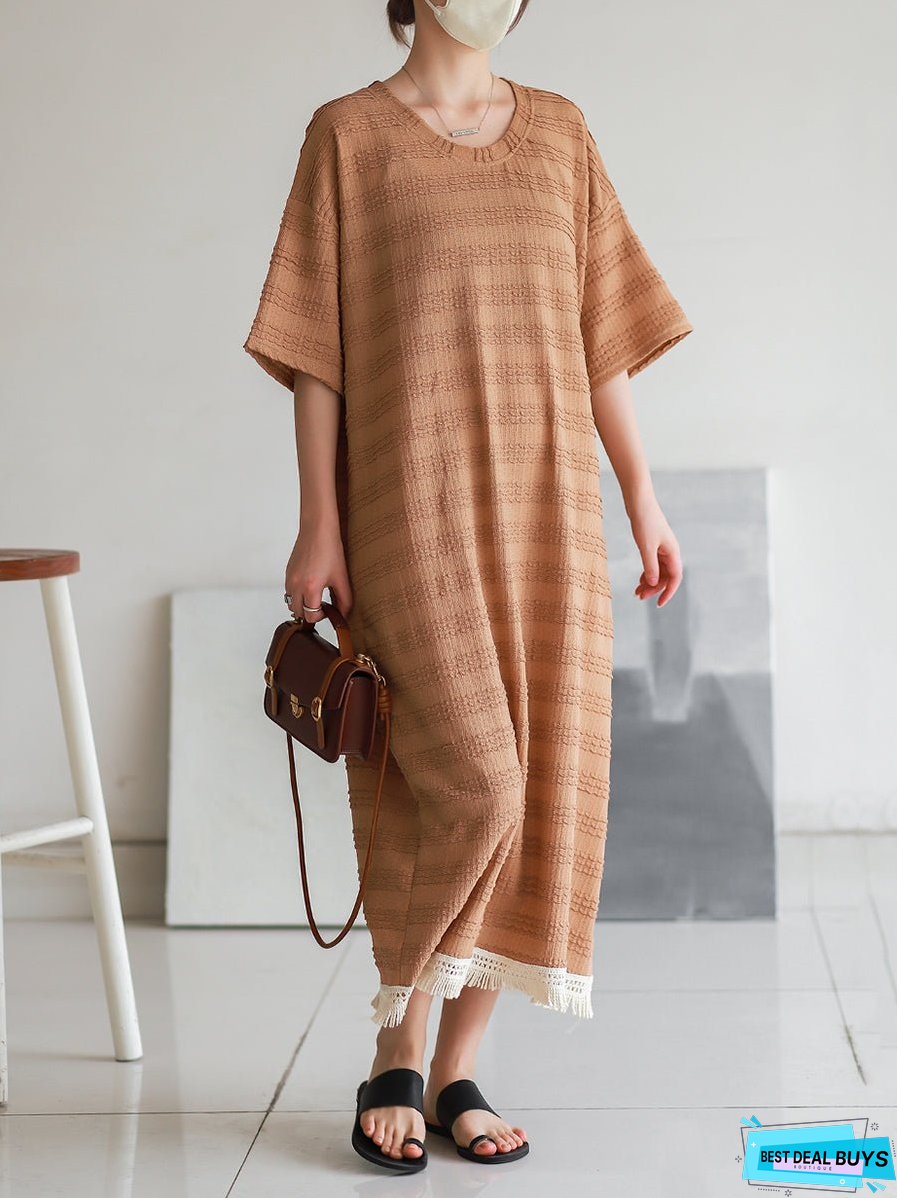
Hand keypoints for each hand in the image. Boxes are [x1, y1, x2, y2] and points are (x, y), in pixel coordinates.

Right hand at [285, 521, 352, 623]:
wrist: (317, 530)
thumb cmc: (330, 550)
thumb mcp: (341, 577)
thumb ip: (344, 600)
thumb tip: (344, 615)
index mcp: (311, 588)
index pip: (310, 616)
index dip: (320, 617)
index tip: (327, 610)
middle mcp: (296, 585)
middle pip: (298, 613)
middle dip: (310, 612)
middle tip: (322, 604)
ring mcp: (289, 579)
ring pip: (291, 603)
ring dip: (301, 604)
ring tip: (315, 596)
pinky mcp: (287, 573)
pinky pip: (288, 591)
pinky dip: (297, 594)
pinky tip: (309, 585)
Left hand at [626, 491, 681, 607]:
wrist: (639, 501)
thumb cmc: (644, 521)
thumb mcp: (645, 546)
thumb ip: (650, 566)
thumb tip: (654, 584)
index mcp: (673, 552)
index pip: (675, 578)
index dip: (668, 592)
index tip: (658, 604)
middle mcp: (670, 551)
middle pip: (666, 577)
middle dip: (654, 588)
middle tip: (639, 597)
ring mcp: (661, 548)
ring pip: (659, 571)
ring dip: (649, 582)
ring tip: (637, 592)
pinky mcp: (653, 544)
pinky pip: (653, 564)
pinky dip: (647, 573)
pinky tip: (640, 580)